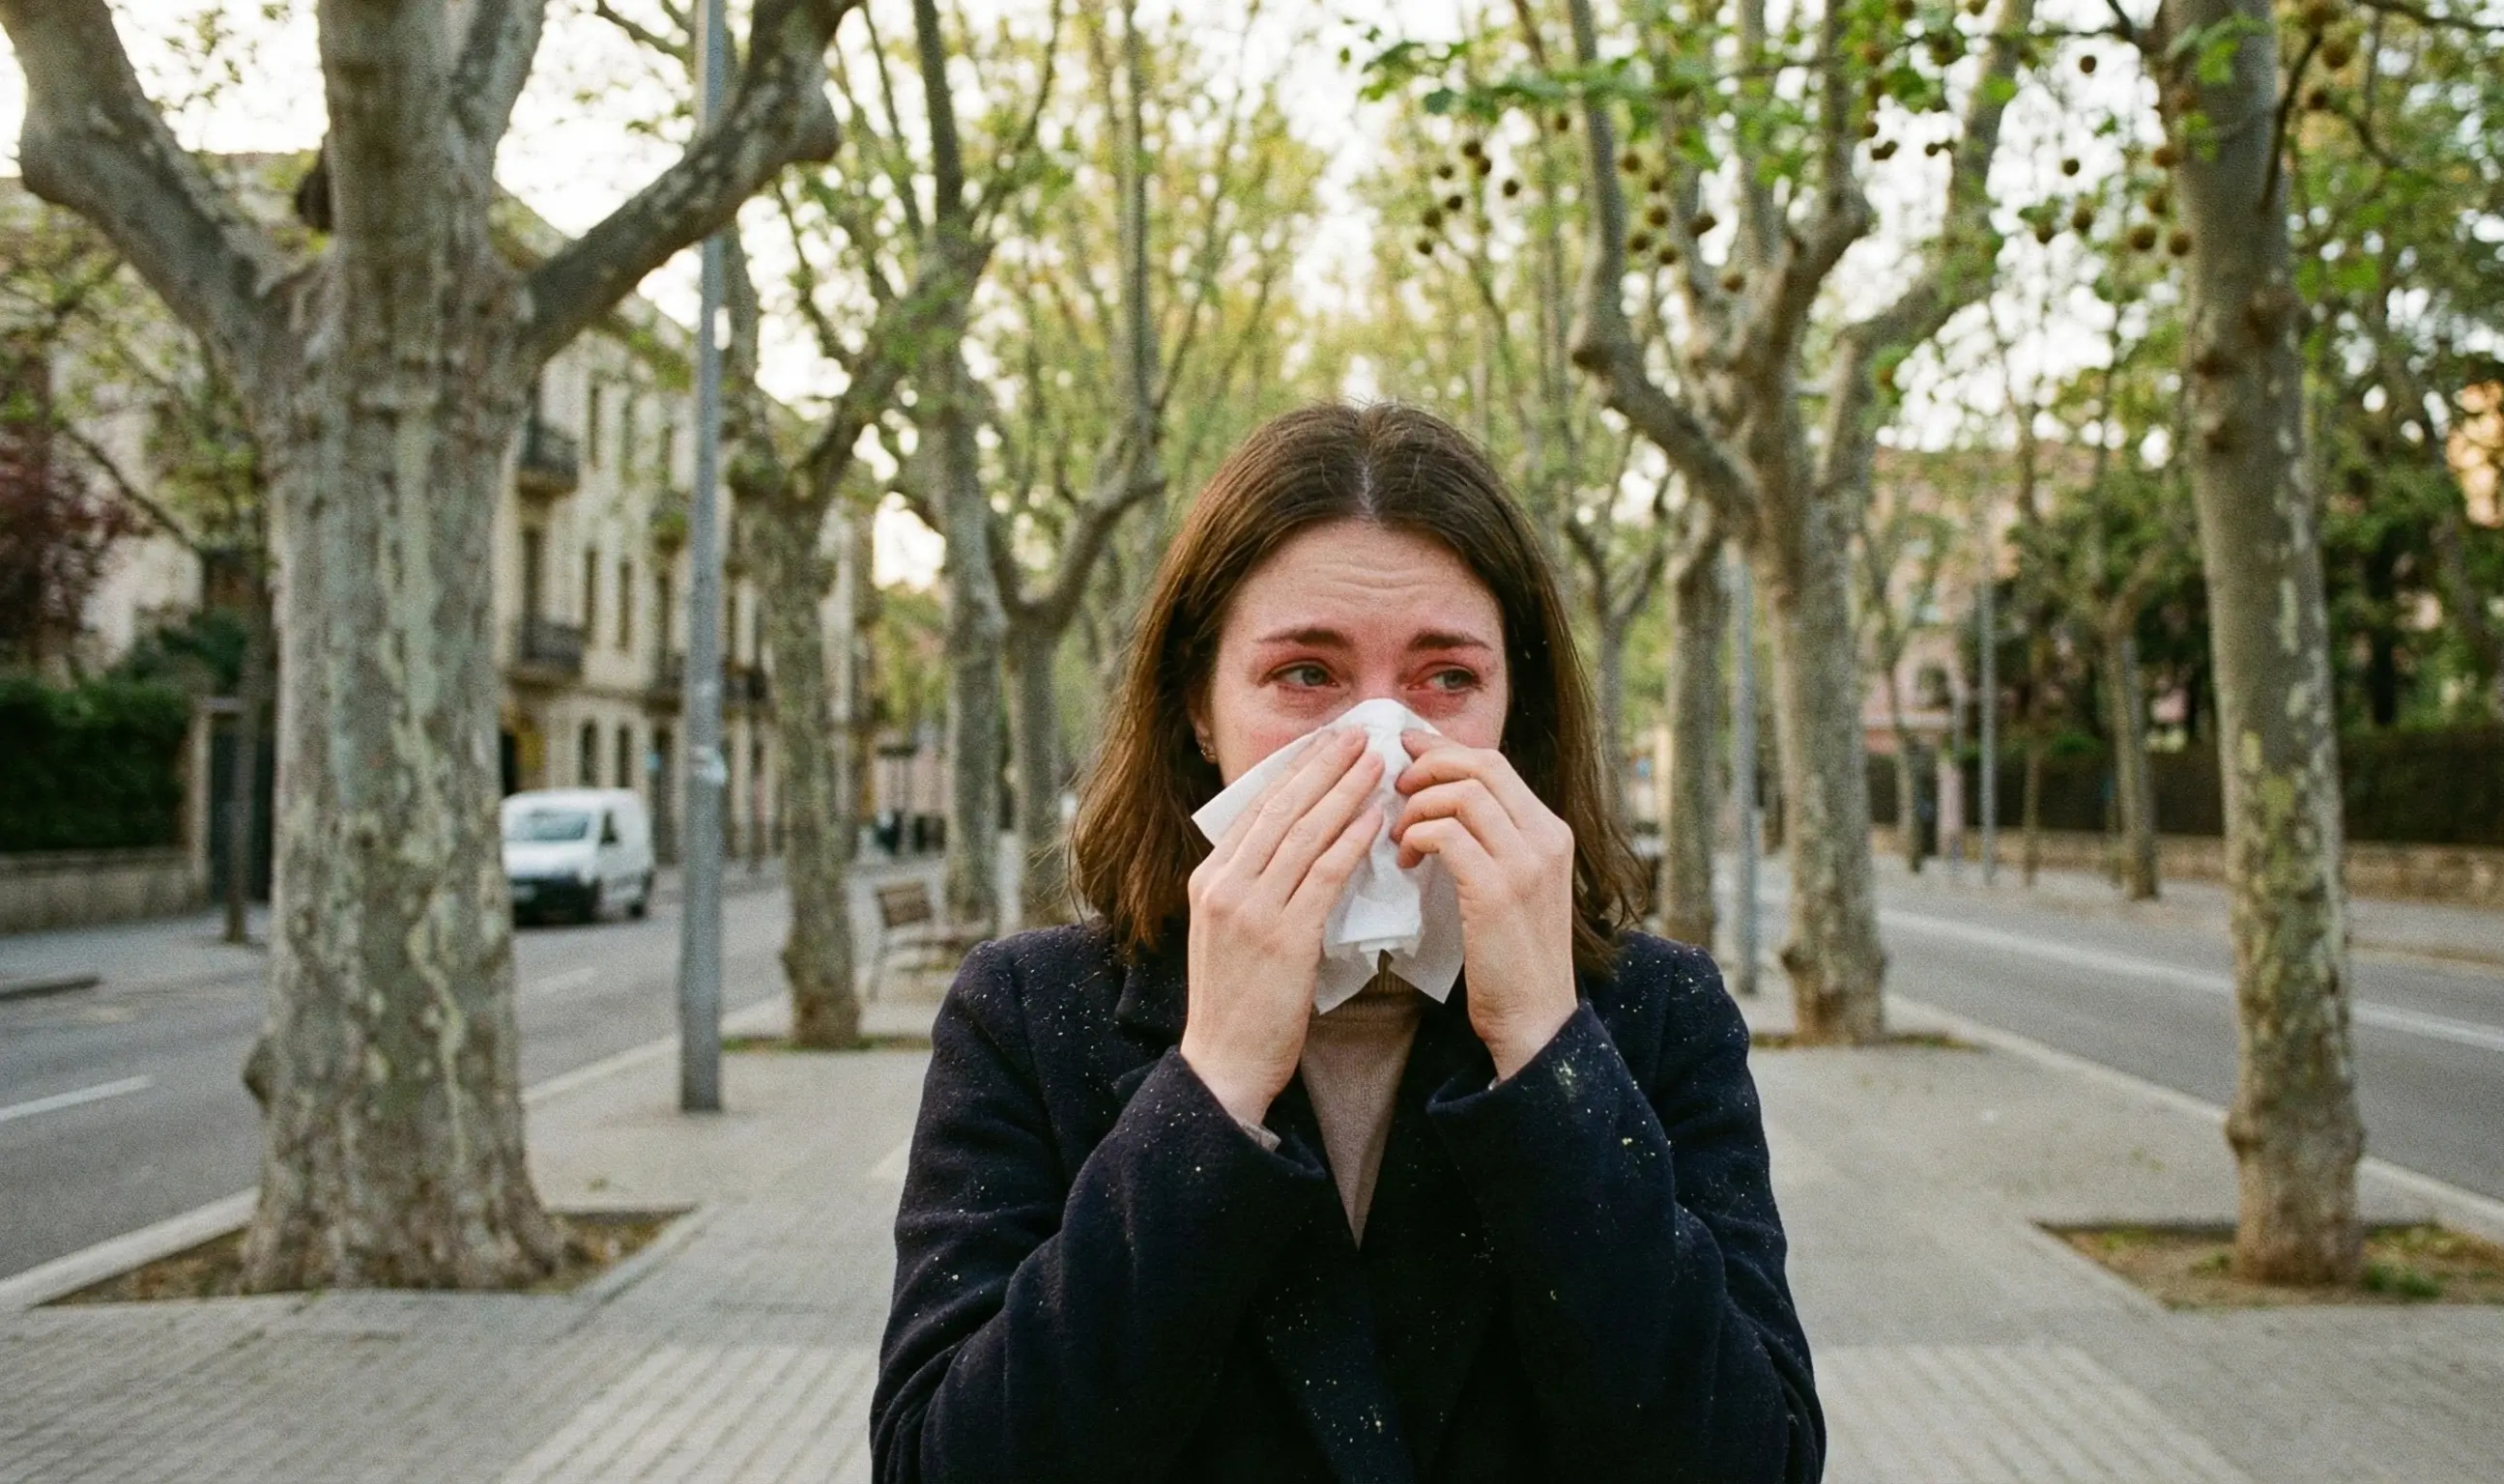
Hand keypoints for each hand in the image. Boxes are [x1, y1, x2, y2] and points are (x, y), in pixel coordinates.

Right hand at [1182, 728, 1383, 1125]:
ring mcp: (1250, 911)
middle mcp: (1223, 886)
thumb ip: (1254, 888)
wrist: (1224, 1063)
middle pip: (1280, 809)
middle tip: (1358, 733)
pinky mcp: (1283, 939)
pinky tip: (1374, 820)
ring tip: (1376, 762)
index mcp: (1208, 880)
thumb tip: (1295, 848)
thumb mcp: (1230, 932)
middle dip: (1322, 766)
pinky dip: (1350, 842)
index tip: (1327, 743)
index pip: (1256, 809)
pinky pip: (1322, 877)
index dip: (1295, 771)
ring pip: (1303, 834)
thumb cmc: (1236, 1003)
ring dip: (1344, 792)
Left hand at [1392, 730, 1577, 1079]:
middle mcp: (1546, 838)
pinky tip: (1407, 861)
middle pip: (1481, 765)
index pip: (1495, 763)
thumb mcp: (1514, 885)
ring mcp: (1526, 863)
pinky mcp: (1498, 890)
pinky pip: (1447, 834)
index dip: (1445, 750)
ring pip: (1461, 793)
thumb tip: (1441, 800)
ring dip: (1417, 806)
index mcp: (1551, 832)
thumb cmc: (1512, 957)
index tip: (1408, 752)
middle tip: (1395, 787)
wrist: (1535, 1018)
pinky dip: (1417, 837)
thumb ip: (1492, 841)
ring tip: (1400, 837)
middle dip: (1428, 764)